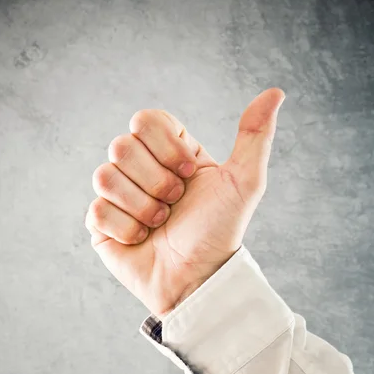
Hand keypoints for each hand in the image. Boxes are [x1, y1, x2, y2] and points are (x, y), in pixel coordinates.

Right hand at [85, 88, 284, 318]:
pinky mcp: (101, 223)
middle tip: (175, 204)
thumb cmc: (220, 232)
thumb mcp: (244, 183)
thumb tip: (275, 92)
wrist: (199, 280)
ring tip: (160, 225)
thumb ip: (255, 135)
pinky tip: (142, 239)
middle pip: (122, 146)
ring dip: (142, 207)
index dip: (166, 148)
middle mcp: (141, 169)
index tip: (189, 175)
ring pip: (105, 176)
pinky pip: (98, 210)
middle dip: (156, 181)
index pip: (146, 120)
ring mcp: (118, 195)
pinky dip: (126, 229)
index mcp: (170, 153)